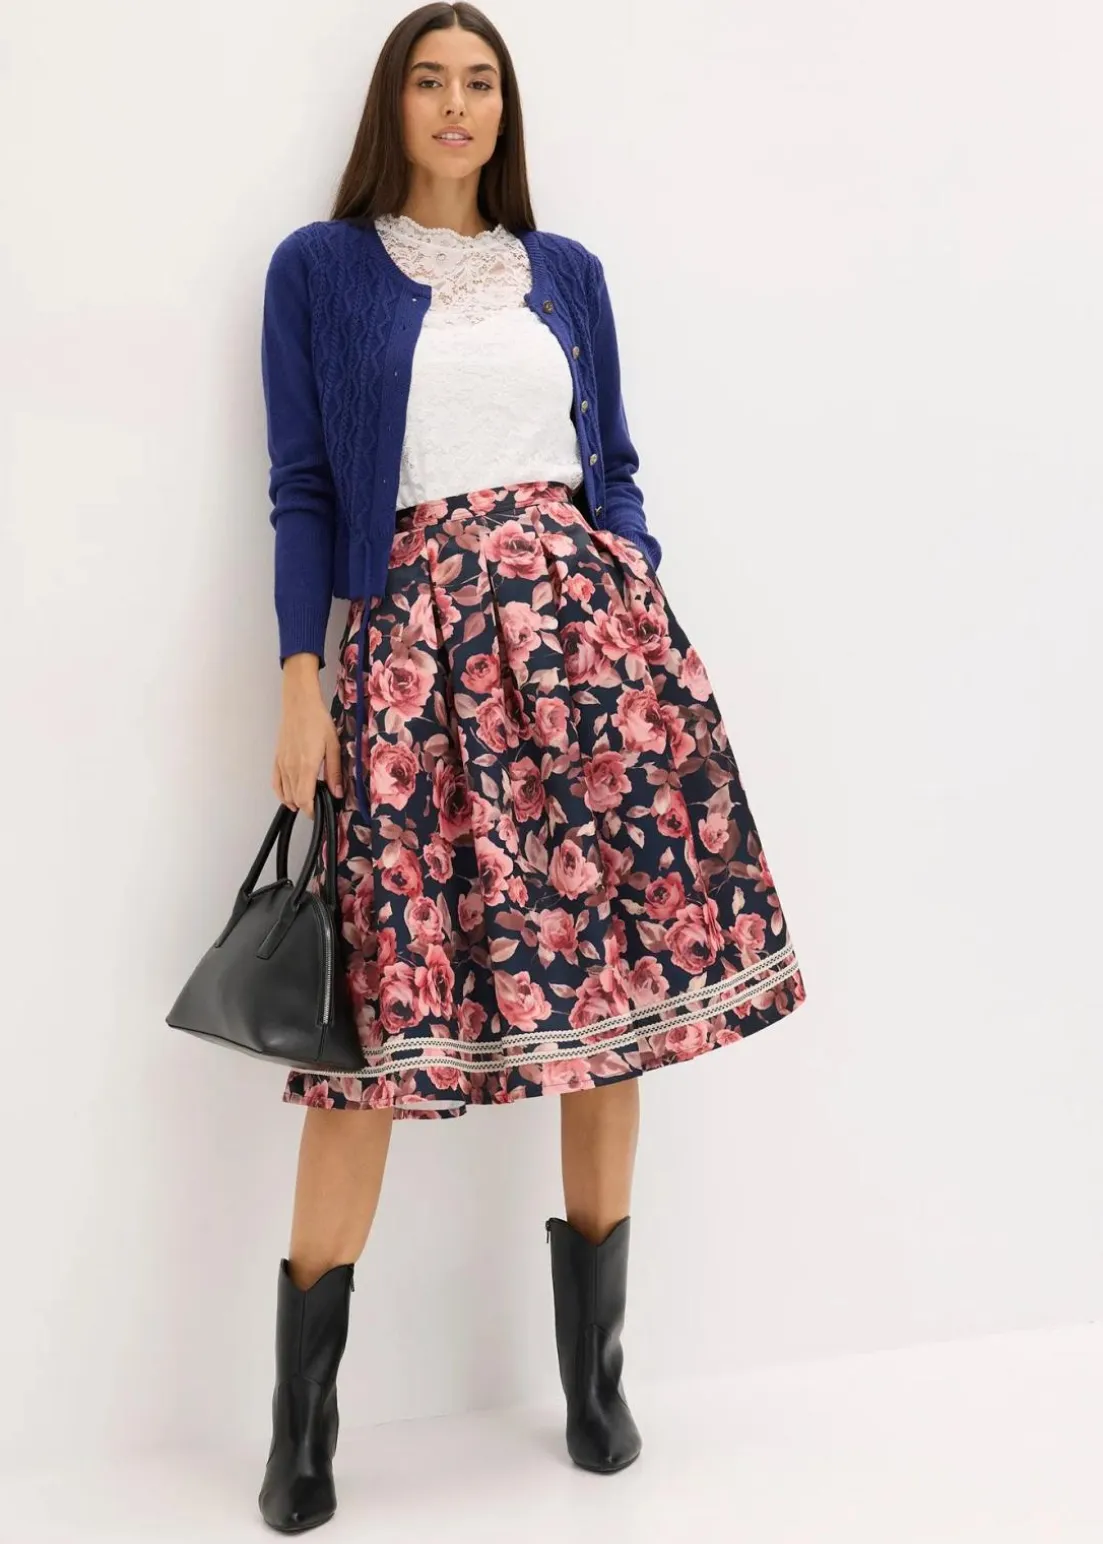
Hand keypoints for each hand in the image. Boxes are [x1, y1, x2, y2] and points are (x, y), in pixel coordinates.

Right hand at [272, 655, 342, 814]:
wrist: (300, 704)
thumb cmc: (318, 722)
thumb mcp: (333, 745)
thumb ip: (334, 771)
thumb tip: (336, 793)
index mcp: (306, 765)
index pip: (304, 799)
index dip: (311, 811)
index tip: (319, 813)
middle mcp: (291, 768)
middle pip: (294, 799)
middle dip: (306, 807)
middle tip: (319, 805)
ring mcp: (282, 764)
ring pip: (285, 793)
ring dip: (295, 801)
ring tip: (308, 801)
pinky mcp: (277, 759)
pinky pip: (276, 783)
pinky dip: (281, 793)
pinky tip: (289, 797)